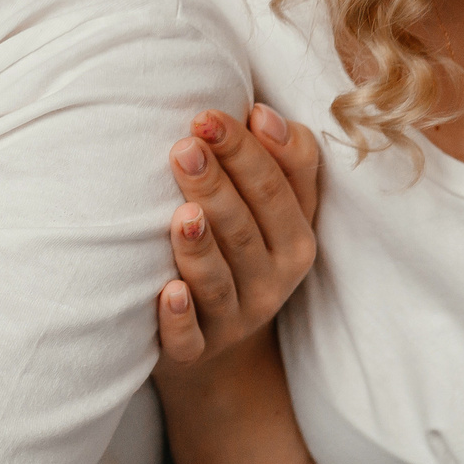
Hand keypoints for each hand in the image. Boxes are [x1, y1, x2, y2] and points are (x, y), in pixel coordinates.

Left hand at [157, 104, 321, 373]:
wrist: (223, 350)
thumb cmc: (243, 249)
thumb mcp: (276, 210)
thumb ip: (282, 159)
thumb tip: (261, 111)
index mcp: (295, 240)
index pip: (274, 189)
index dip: (243, 150)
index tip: (205, 115)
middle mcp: (271, 281)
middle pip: (244, 229)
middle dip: (216, 186)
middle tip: (184, 147)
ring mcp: (234, 319)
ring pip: (218, 281)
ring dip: (200, 248)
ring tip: (182, 215)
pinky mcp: (196, 352)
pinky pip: (190, 339)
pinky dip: (179, 318)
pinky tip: (168, 292)